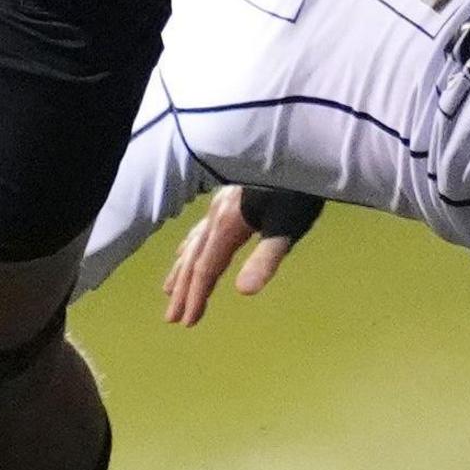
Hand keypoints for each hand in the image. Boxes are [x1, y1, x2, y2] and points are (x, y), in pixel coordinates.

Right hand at [161, 186, 304, 325]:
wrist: (299, 148)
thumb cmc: (298, 189)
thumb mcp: (288, 226)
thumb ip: (266, 258)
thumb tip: (244, 292)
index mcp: (228, 226)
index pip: (207, 268)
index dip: (197, 296)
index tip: (187, 322)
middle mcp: (216, 216)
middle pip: (195, 258)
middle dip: (184, 290)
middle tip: (173, 318)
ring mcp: (219, 205)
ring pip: (193, 243)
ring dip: (182, 270)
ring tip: (170, 291)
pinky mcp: (226, 198)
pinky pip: (199, 228)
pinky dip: (190, 245)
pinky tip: (185, 248)